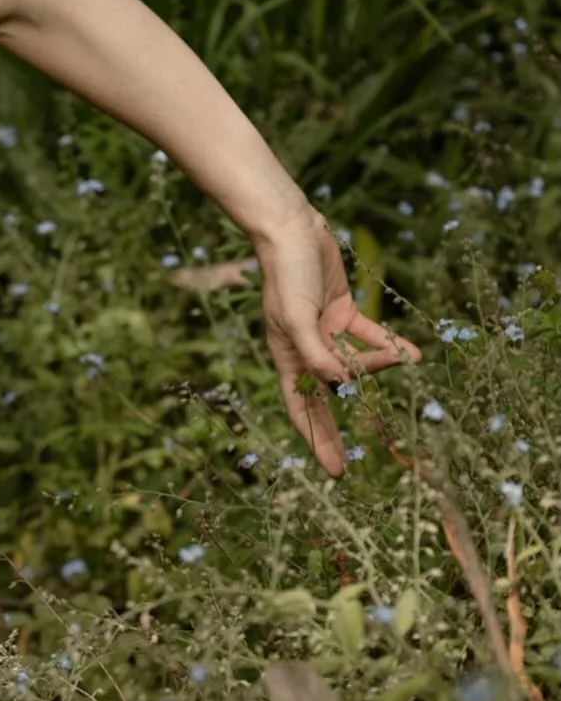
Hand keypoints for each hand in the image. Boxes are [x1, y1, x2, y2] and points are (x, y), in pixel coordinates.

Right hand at [253, 212, 422, 475]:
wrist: (293, 230)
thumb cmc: (287, 274)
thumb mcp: (296, 316)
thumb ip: (316, 353)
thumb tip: (339, 386)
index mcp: (288, 356)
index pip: (301, 408)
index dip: (315, 439)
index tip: (333, 469)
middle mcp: (305, 349)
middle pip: (324, 399)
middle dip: (337, 430)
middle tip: (350, 466)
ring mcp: (324, 331)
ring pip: (354, 363)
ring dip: (378, 368)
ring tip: (404, 363)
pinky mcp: (342, 311)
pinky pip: (369, 336)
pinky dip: (389, 344)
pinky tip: (413, 353)